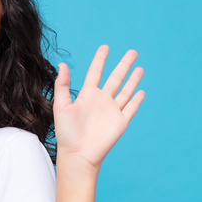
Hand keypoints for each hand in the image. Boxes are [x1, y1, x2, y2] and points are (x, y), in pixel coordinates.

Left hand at [53, 45, 144, 169]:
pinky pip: (131, 108)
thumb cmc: (66, 133)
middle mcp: (101, 101)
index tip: (105, 47)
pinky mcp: (120, 123)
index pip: (95, 72)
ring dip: (133, 80)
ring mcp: (112, 111)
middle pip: (115, 78)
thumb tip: (62, 64)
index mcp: (87, 95)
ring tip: (139, 68)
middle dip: (124, 65)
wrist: (77, 154)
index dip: (100, 59)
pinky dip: (137, 100)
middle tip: (132, 52)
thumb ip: (62, 85)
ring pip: (126, 91)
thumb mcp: (61, 106)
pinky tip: (141, 91)